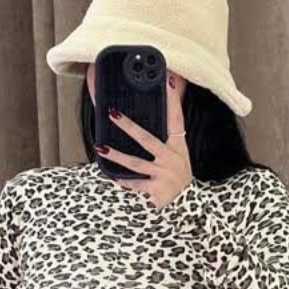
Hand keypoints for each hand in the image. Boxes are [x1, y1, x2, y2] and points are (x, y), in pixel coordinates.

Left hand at [98, 72, 191, 207]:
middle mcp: (172, 158)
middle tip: (113, 113)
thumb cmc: (179, 181)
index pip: (176, 119)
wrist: (188, 208)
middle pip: (147, 138)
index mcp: (178, 148)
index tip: (168, 81)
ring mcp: (164, 174)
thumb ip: (166, 143)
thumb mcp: (179, 159)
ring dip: (117, 155)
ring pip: (135, 162)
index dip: (172, 100)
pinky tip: (113, 178)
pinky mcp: (157, 189)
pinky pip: (136, 184)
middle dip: (128, 125)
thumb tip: (143, 129)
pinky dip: (125, 182)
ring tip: (101, 147)